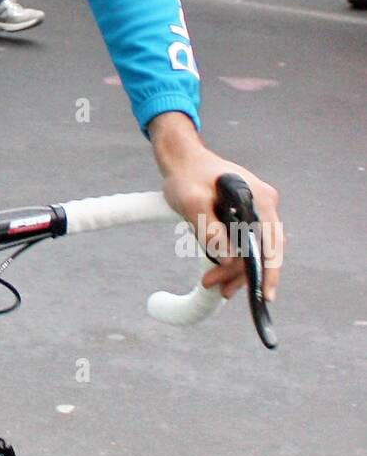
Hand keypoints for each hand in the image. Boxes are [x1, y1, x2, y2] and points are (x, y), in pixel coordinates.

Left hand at [149, 113, 283, 300]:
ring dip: (234, 269)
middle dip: (240, 273)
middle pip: (262, 250)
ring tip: (211, 283)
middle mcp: (264, 205)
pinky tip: (219, 271)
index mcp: (260, 199)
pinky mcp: (245, 216)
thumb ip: (210, 229)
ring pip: (253, 250)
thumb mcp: (193, 202)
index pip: (273, 243)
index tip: (266, 295)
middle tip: (214, 285)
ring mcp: (257, 210)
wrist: (182, 160)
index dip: (271, 271)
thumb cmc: (187, 176)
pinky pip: (245, 243)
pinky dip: (233, 259)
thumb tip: (228, 258)